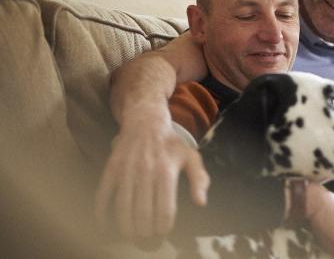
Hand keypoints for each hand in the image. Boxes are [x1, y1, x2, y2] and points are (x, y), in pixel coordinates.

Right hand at [95, 114, 209, 244]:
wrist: (145, 122)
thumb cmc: (171, 144)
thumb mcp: (191, 157)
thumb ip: (199, 180)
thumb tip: (201, 203)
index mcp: (166, 171)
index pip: (164, 209)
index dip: (163, 228)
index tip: (163, 234)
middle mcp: (145, 172)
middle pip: (143, 213)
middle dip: (145, 233)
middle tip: (148, 242)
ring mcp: (125, 171)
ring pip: (122, 208)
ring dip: (126, 228)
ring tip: (132, 239)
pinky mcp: (111, 170)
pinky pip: (103, 195)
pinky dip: (101, 214)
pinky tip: (105, 227)